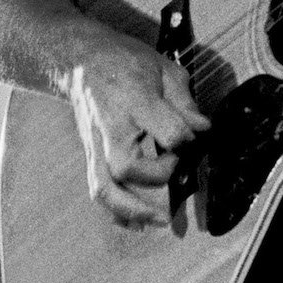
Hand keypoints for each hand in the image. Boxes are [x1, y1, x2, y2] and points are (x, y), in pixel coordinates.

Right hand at [65, 36, 210, 229]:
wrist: (80, 59)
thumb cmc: (124, 61)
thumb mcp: (164, 68)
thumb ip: (185, 102)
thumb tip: (202, 128)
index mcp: (134, 101)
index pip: (167, 131)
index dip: (187, 138)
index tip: (195, 133)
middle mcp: (110, 127)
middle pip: (127, 167)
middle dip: (158, 175)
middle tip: (175, 164)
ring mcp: (95, 144)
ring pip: (105, 188)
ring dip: (132, 210)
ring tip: (159, 220)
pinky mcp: (89, 154)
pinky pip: (97, 189)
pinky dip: (114, 212)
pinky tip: (134, 223)